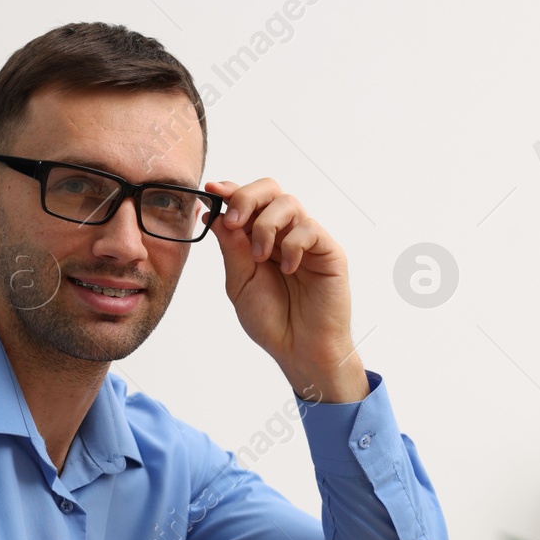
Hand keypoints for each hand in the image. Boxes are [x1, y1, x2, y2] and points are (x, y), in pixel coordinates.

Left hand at [205, 179, 369, 403]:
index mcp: (259, 239)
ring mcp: (306, 241)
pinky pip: (309, 228)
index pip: (247, 202)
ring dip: (266, 225)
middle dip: (246, 198)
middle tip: (234, 221)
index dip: (230, 191)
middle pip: (269, 190)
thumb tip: (215, 213)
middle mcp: (283, 234)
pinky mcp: (328, 251)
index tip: (212, 192)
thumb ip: (231, 248)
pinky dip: (293, 244)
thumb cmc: (271, 321)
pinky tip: (288, 270)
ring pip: (288, 203)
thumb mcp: (240, 282)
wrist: (299, 349)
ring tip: (260, 257)